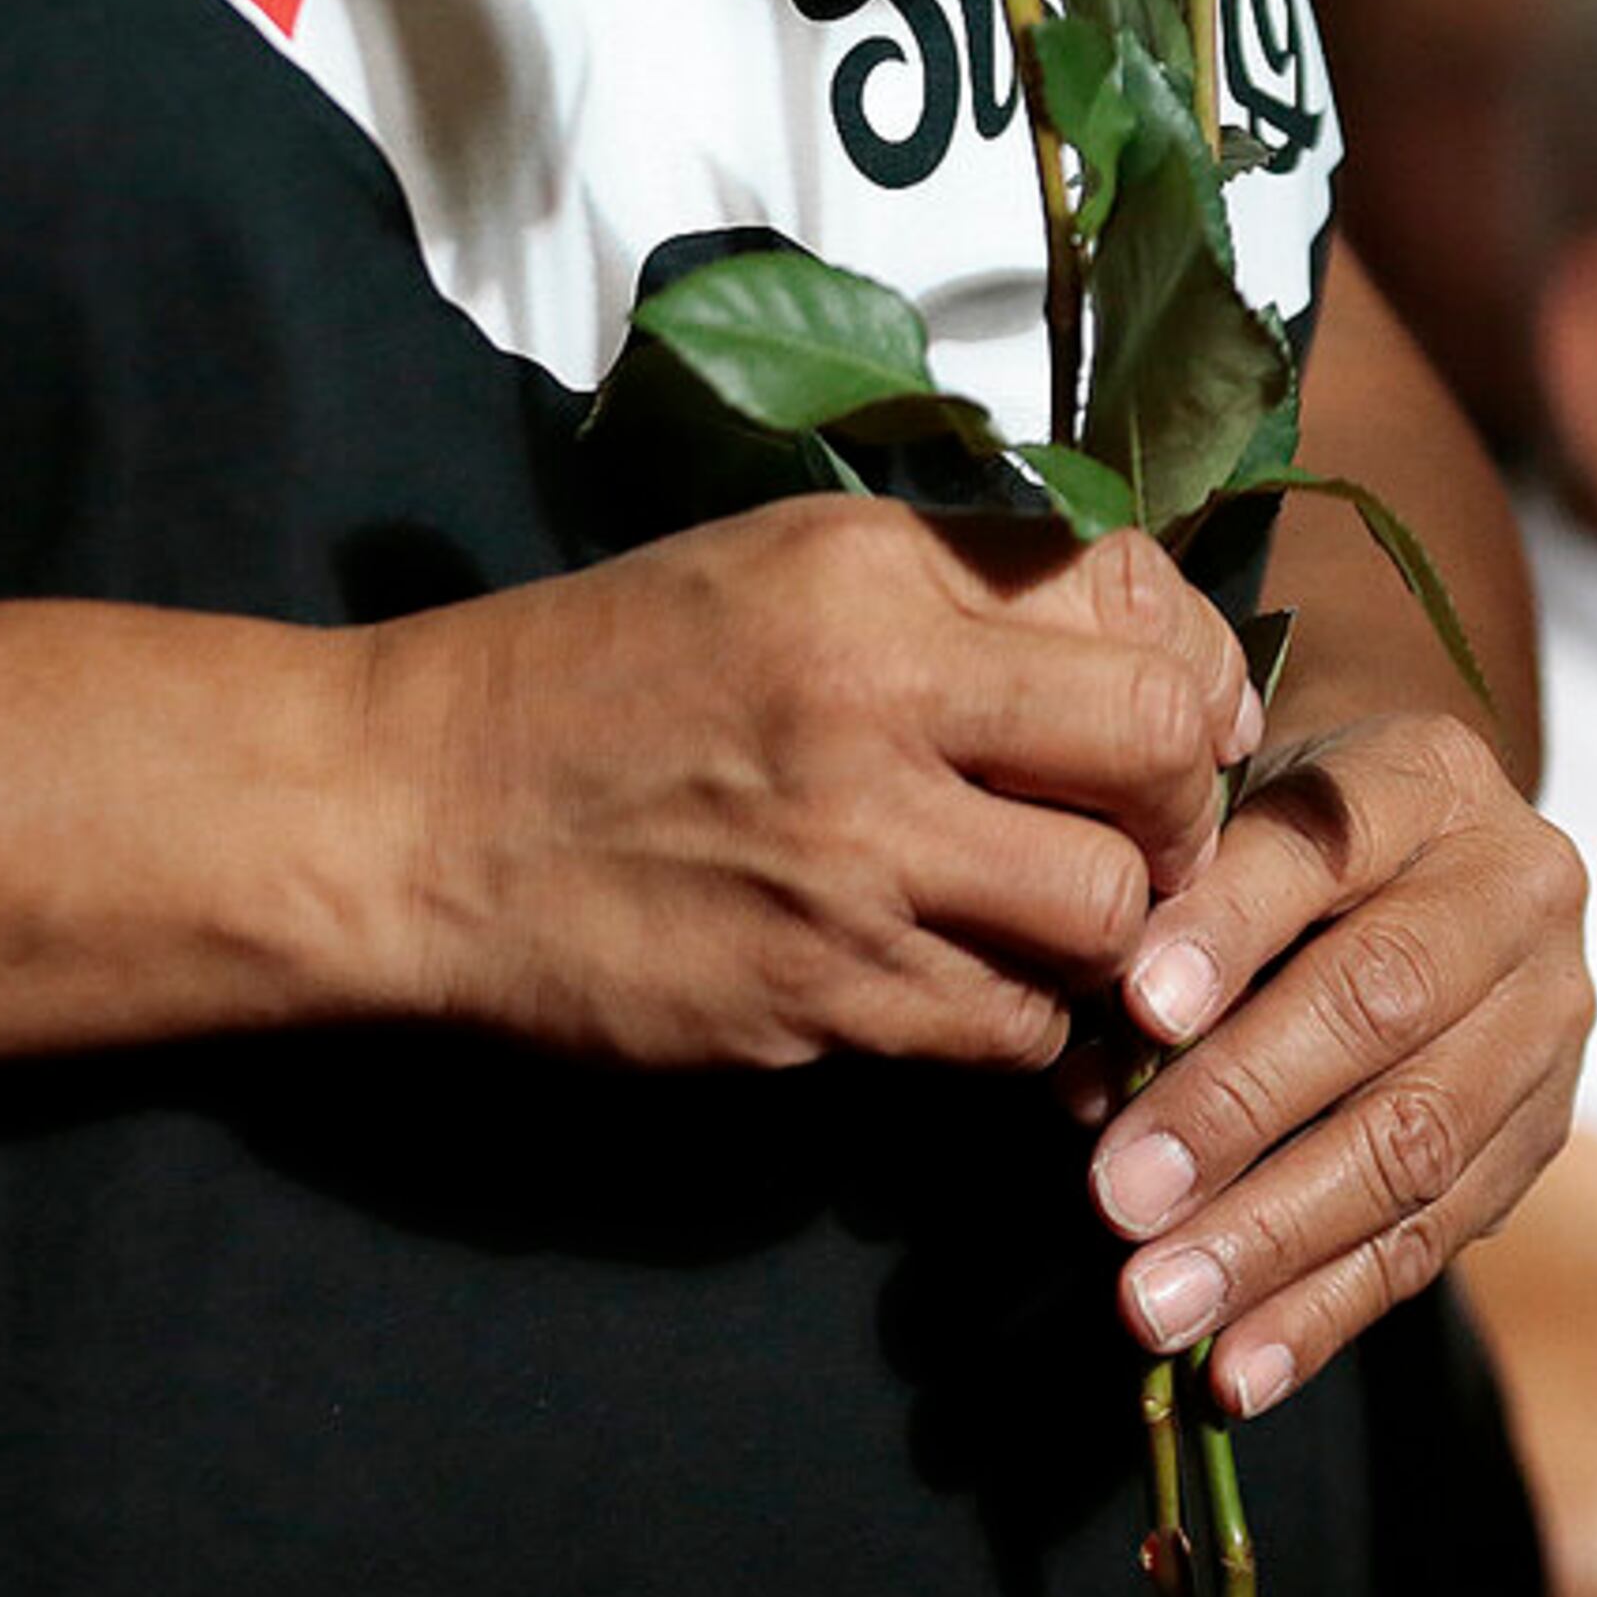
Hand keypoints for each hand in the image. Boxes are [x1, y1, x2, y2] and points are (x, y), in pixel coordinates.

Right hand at [358, 498, 1260, 1072]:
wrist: (407, 813)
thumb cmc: (588, 679)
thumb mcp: (765, 567)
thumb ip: (941, 587)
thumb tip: (1128, 640)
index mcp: (866, 568)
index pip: (1130, 590)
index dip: (1189, 666)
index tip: (1177, 718)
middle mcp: (876, 695)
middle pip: (1157, 746)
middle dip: (1182, 805)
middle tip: (1140, 836)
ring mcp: (850, 858)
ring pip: (1109, 910)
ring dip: (1109, 930)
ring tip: (1055, 925)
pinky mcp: (817, 995)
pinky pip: (1012, 1028)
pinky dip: (1022, 1023)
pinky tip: (974, 991)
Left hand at [1086, 708, 1589, 1414]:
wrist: (1418, 854)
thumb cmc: (1280, 837)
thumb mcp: (1226, 820)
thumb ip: (1164, 917)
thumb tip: (1091, 1076)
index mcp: (1420, 777)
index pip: (1318, 849)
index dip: (1228, 931)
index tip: (1136, 1006)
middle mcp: (1514, 887)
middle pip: (1378, 1007)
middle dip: (1238, 1112)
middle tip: (1119, 1196)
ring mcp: (1547, 1018)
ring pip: (1412, 1142)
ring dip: (1275, 1239)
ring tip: (1158, 1307)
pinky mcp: (1540, 1134)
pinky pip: (1433, 1238)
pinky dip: (1326, 1311)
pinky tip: (1238, 1369)